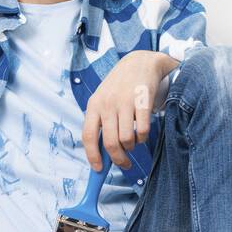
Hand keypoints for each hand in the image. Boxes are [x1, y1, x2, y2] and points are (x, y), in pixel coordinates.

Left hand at [82, 51, 178, 170]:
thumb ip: (101, 122)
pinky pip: (142, 130)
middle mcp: (107, 104)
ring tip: (133, 141)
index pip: (88, 136)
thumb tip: (101, 153)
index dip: (92, 156)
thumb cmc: (120, 86)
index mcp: (94, 105)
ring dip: (132, 146)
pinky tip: (142, 133)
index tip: (98, 169)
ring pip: (127, 139)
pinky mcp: (143, 101)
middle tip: (125, 164)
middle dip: (118, 159)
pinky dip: (142, 138)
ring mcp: (125, 102)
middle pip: (110, 142)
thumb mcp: (103, 99)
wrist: (140, 62)